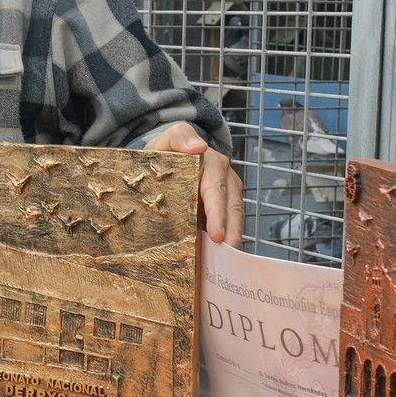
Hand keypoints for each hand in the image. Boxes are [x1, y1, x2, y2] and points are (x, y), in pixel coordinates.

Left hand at [143, 123, 243, 246]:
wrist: (160, 161)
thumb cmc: (161, 153)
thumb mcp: (163, 142)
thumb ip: (177, 137)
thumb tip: (198, 146)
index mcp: (209, 160)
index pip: (216, 186)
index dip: (217, 212)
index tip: (217, 234)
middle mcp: (222, 174)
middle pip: (231, 203)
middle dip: (230, 229)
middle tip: (224, 253)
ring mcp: (225, 188)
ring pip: (235, 213)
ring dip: (232, 236)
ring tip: (226, 259)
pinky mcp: (223, 203)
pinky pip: (230, 220)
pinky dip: (226, 237)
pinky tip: (219, 256)